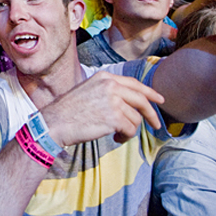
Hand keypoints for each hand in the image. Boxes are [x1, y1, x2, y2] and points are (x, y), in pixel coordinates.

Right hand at [41, 72, 164, 146]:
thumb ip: (109, 92)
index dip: (150, 92)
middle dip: (152, 114)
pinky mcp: (114, 117)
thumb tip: (130, 103)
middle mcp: (110, 86)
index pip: (134, 83)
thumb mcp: (89, 91)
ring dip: (130, 130)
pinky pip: (130, 129)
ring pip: (136, 118)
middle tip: (156, 125)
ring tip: (117, 134)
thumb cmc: (69, 111)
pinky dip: (125, 137)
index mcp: (105, 77)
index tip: (160, 100)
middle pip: (142, 100)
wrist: (55, 122)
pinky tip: (115, 137)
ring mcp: (113, 101)